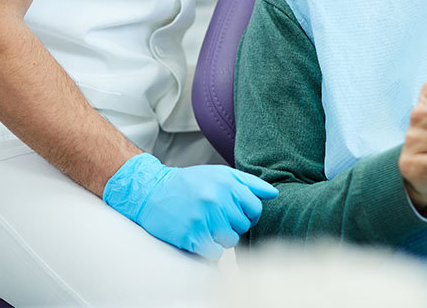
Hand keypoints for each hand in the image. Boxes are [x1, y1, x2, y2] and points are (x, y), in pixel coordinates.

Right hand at [103, 153, 277, 259]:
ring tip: (207, 225)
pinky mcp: (191, 235)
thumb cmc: (189, 183)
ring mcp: (204, 218)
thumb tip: (274, 193)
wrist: (152, 191)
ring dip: (221, 237)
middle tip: (216, 217)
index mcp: (227, 183)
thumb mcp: (220, 174)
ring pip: (231, 240)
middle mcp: (217, 199)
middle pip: (243, 225)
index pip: (255, 207)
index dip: (247, 213)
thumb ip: (248, 183)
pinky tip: (199, 235)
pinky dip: (210, 248)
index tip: (234, 211)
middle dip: (233, 224)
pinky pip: (216, 252)